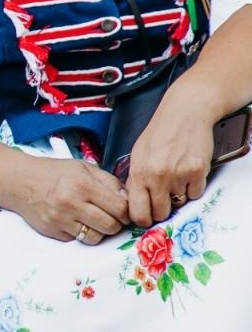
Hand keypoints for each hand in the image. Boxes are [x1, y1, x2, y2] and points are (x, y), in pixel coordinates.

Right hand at [8, 155, 128, 244]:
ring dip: (100, 231)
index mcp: (83, 184)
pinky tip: (77, 222)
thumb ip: (109, 182)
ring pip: (95, 237)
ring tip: (94, 221)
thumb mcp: (83, 168)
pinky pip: (77, 240)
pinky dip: (82, 233)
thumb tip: (128, 200)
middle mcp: (71, 203)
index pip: (120, 207)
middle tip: (111, 217)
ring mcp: (60, 219)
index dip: (127, 212)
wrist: (19, 181)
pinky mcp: (52, 231)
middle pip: (111, 226)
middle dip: (116, 224)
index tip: (123, 210)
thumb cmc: (54, 172)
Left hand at [123, 97, 212, 227]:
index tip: (144, 217)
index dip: (141, 218)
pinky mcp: (197, 172)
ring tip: (175, 177)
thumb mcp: (137, 154)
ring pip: (179, 204)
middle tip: (162, 199)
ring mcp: (178, 175)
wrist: (185, 113)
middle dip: (160, 210)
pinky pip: (195, 194)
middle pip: (159, 214)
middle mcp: (157, 177)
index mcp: (138, 173)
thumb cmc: (159, 132)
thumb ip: (135, 179)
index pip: (137, 212)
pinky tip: (187, 171)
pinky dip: (193, 187)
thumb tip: (133, 202)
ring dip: (178, 196)